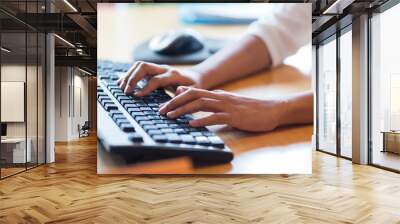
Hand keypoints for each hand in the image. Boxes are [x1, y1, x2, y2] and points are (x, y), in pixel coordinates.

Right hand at [117, 61, 199, 95]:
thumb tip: (164, 108)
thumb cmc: (195, 88)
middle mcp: (164, 69)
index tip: (137, 96)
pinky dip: (129, 74)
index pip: (156, 79)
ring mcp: (158, 68)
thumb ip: (180, 99)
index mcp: (174, 75)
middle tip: (126, 92)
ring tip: (121, 88)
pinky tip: (121, 83)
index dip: (146, 87)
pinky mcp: (153, 70)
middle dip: (133, 78)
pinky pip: (138, 68)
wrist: (196, 78)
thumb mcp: (192, 94)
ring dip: (129, 75)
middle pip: (144, 66)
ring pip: (140, 65)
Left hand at [159, 86, 284, 131]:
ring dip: (183, 110)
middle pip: (192, 96)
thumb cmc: (250, 110)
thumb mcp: (229, 104)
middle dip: (174, 102)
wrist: (271, 110)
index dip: (176, 98)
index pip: (193, 92)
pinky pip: (215, 117)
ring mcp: (227, 106)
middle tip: (161, 110)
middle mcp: (220, 97)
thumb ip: (214, 104)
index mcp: (218, 95)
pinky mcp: (234, 116)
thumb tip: (199, 106)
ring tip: (170, 116)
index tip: (164, 105)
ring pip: (200, 104)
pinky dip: (201, 120)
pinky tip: (191, 124)